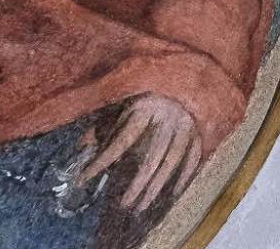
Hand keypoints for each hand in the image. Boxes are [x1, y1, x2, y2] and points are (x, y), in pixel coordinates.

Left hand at [77, 94, 202, 211]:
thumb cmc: (149, 92)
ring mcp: (186, 125)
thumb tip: (80, 146)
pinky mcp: (200, 130)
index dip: (102, 160)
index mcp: (145, 108)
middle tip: (125, 205)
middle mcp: (167, 118)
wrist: (187, 73)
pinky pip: (193, 158)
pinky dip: (185, 177)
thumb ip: (104, 124)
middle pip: (152, 157)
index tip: (84, 178)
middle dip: (137, 184)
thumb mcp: (125, 102)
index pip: (121, 140)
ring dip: (157, 187)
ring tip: (142, 206)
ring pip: (172, 161)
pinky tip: (173, 194)